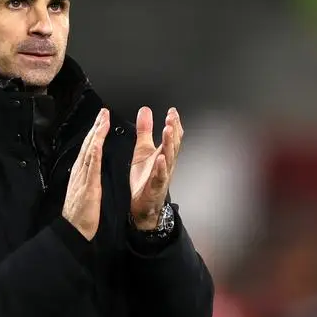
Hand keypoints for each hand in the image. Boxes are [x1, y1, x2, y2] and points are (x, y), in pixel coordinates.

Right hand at [62, 109, 109, 239]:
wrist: (74, 228)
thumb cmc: (80, 213)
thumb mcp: (84, 190)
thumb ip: (87, 177)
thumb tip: (90, 168)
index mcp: (81, 172)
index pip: (88, 148)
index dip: (95, 133)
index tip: (101, 120)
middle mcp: (80, 171)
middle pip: (88, 144)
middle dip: (96, 127)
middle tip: (103, 112)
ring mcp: (83, 177)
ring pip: (90, 151)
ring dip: (96, 134)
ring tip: (103, 120)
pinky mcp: (88, 185)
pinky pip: (91, 166)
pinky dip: (94, 153)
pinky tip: (97, 142)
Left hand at [130, 107, 182, 229]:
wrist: (143, 205)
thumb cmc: (145, 179)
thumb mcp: (142, 150)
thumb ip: (145, 130)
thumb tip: (145, 111)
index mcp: (164, 153)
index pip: (172, 136)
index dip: (174, 123)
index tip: (172, 111)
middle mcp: (166, 163)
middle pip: (173, 144)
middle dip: (173, 130)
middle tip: (171, 118)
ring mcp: (163, 175)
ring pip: (169, 157)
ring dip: (169, 144)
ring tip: (168, 131)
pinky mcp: (156, 186)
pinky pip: (160, 176)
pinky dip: (161, 167)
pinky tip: (161, 158)